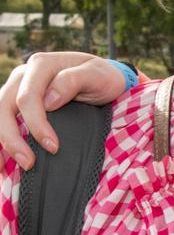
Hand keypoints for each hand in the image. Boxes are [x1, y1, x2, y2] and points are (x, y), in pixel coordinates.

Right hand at [0, 52, 126, 169]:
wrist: (103, 79)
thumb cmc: (101, 77)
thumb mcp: (97, 75)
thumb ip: (74, 80)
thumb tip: (49, 101)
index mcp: (41, 65)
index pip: (28, 98)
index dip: (36, 124)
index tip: (53, 146)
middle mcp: (23, 76)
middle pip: (4, 107)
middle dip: (12, 139)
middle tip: (29, 163)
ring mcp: (16, 89)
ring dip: (0, 142)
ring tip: (3, 169)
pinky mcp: (15, 104)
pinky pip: (1, 121)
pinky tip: (0, 163)